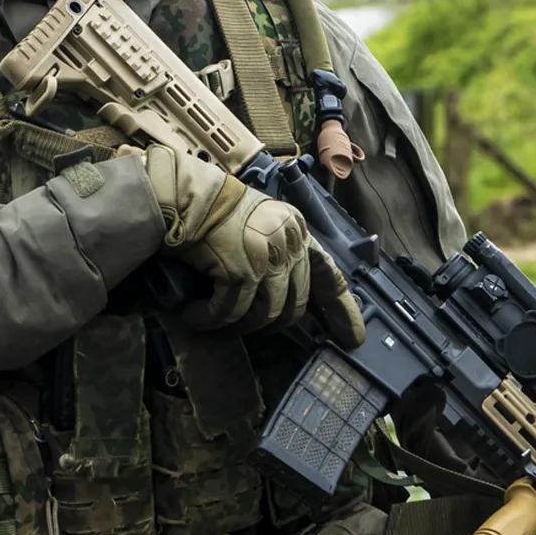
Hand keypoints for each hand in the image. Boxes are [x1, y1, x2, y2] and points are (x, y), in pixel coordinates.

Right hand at [132, 146, 364, 344]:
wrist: (183, 196)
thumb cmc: (215, 212)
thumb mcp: (261, 226)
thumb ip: (280, 253)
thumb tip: (290, 300)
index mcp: (296, 231)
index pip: (329, 275)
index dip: (342, 311)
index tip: (352, 338)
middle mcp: (288, 244)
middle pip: (294, 306)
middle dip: (271, 325)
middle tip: (248, 329)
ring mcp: (267, 259)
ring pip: (264, 315)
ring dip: (236, 324)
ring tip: (214, 318)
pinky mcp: (242, 272)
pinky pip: (229, 313)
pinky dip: (208, 318)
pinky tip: (194, 314)